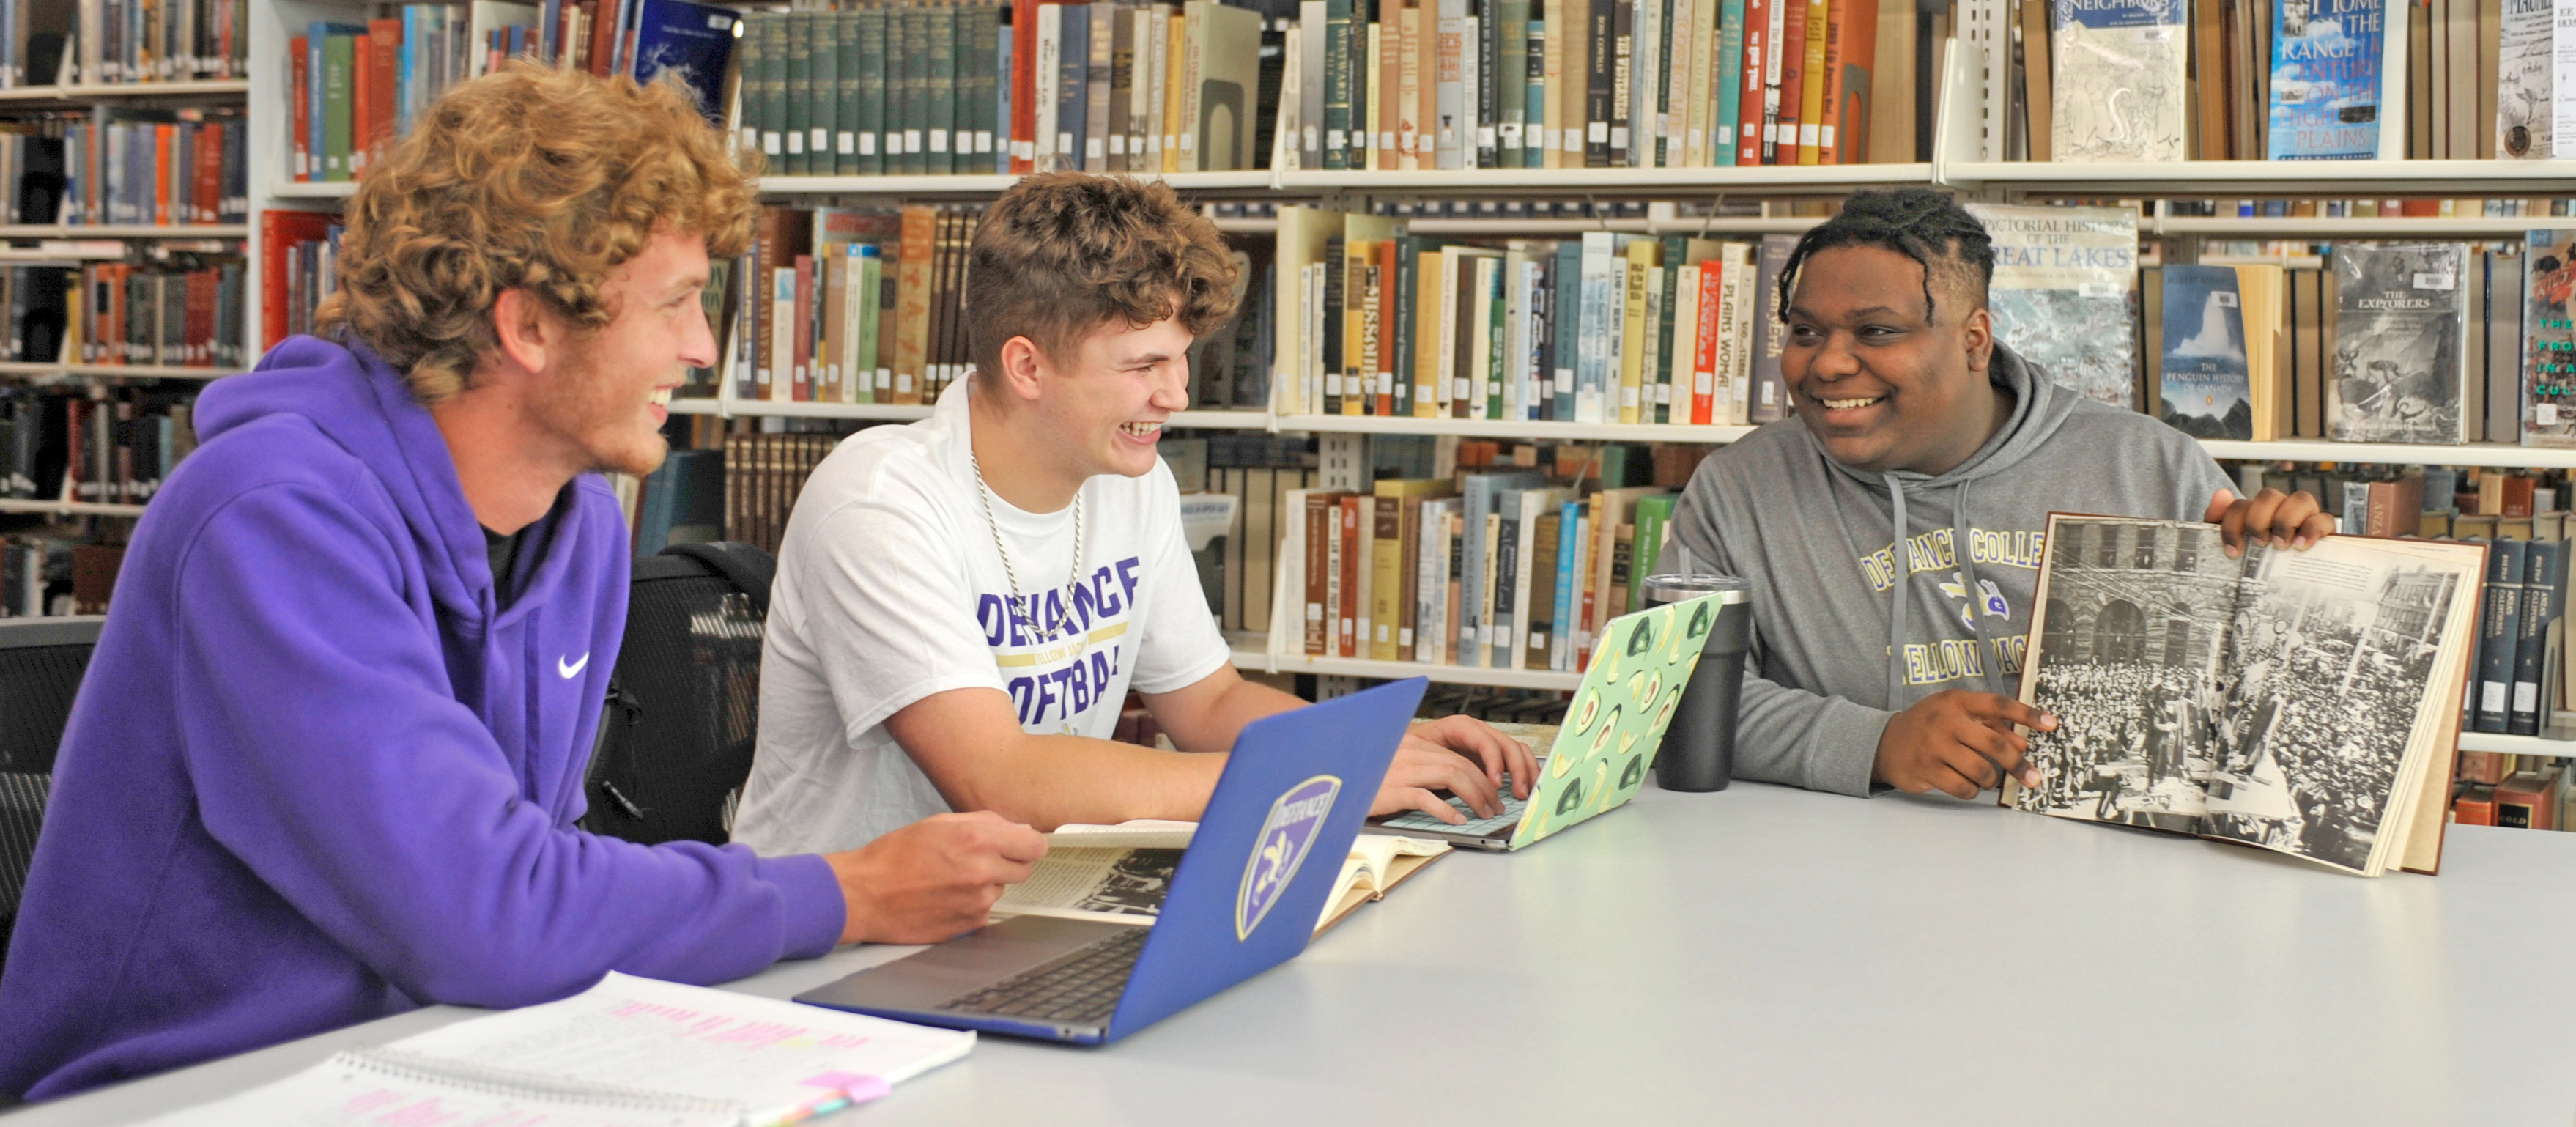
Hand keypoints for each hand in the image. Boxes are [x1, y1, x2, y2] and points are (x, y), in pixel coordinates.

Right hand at [822, 811, 1048, 944]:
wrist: (865, 894)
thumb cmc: (896, 855)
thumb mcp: (940, 823)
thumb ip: (985, 823)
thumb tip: (1018, 830)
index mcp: (979, 839)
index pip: (1035, 846)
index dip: (1028, 845)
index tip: (1021, 846)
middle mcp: (983, 871)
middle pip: (1024, 870)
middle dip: (1008, 863)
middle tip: (977, 860)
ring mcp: (978, 903)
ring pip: (1002, 890)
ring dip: (987, 884)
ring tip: (951, 879)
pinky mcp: (969, 926)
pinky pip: (985, 911)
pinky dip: (972, 904)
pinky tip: (945, 898)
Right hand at [1368, 714, 1542, 823]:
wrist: (1330, 777)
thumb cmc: (1364, 777)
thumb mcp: (1394, 767)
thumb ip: (1419, 769)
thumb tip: (1450, 787)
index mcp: (1413, 746)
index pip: (1457, 757)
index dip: (1480, 776)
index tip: (1490, 792)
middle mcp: (1410, 753)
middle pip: (1460, 766)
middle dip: (1484, 787)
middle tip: (1494, 806)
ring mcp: (1401, 770)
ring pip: (1452, 776)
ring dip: (1474, 796)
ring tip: (1483, 812)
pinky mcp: (1391, 790)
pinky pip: (1426, 798)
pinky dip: (1446, 810)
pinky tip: (1457, 820)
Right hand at [1872, 690, 2057, 800]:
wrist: (1885, 743)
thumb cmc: (1930, 728)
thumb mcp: (1957, 717)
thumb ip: (1990, 727)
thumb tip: (2023, 744)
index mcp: (1956, 702)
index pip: (1998, 704)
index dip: (2027, 714)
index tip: (2052, 724)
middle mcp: (1945, 720)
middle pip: (1994, 744)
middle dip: (2018, 763)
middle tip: (2032, 777)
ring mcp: (1934, 746)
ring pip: (1981, 771)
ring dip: (1991, 780)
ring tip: (1986, 778)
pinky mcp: (1926, 769)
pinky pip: (1964, 788)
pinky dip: (1971, 790)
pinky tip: (1965, 784)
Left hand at [2205, 488, 2335, 557]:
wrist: (2280, 587)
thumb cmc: (2254, 560)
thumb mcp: (2231, 544)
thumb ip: (2218, 519)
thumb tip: (2222, 494)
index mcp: (2254, 511)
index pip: (2241, 504)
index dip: (2232, 525)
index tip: (2233, 551)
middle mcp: (2279, 507)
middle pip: (2270, 495)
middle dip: (2259, 519)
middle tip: (2259, 543)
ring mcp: (2304, 515)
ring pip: (2301, 499)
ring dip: (2286, 520)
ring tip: (2280, 545)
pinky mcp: (2323, 528)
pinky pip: (2325, 519)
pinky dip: (2312, 529)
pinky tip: (2301, 545)